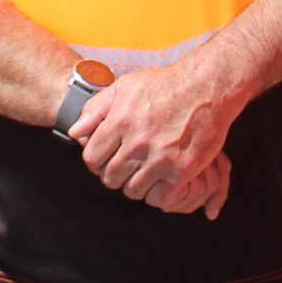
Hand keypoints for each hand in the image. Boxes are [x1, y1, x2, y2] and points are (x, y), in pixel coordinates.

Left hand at [67, 57, 249, 212]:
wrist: (206, 88)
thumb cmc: (164, 85)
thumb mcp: (125, 87)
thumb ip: (96, 109)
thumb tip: (75, 133)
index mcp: (120, 120)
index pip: (92, 159)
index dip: (96, 161)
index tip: (107, 158)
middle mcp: (138, 141)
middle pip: (110, 178)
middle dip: (115, 174)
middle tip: (127, 165)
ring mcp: (160, 158)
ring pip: (133, 190)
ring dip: (136, 184)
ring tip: (144, 171)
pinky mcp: (181, 170)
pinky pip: (158, 197)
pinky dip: (157, 193)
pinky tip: (160, 179)